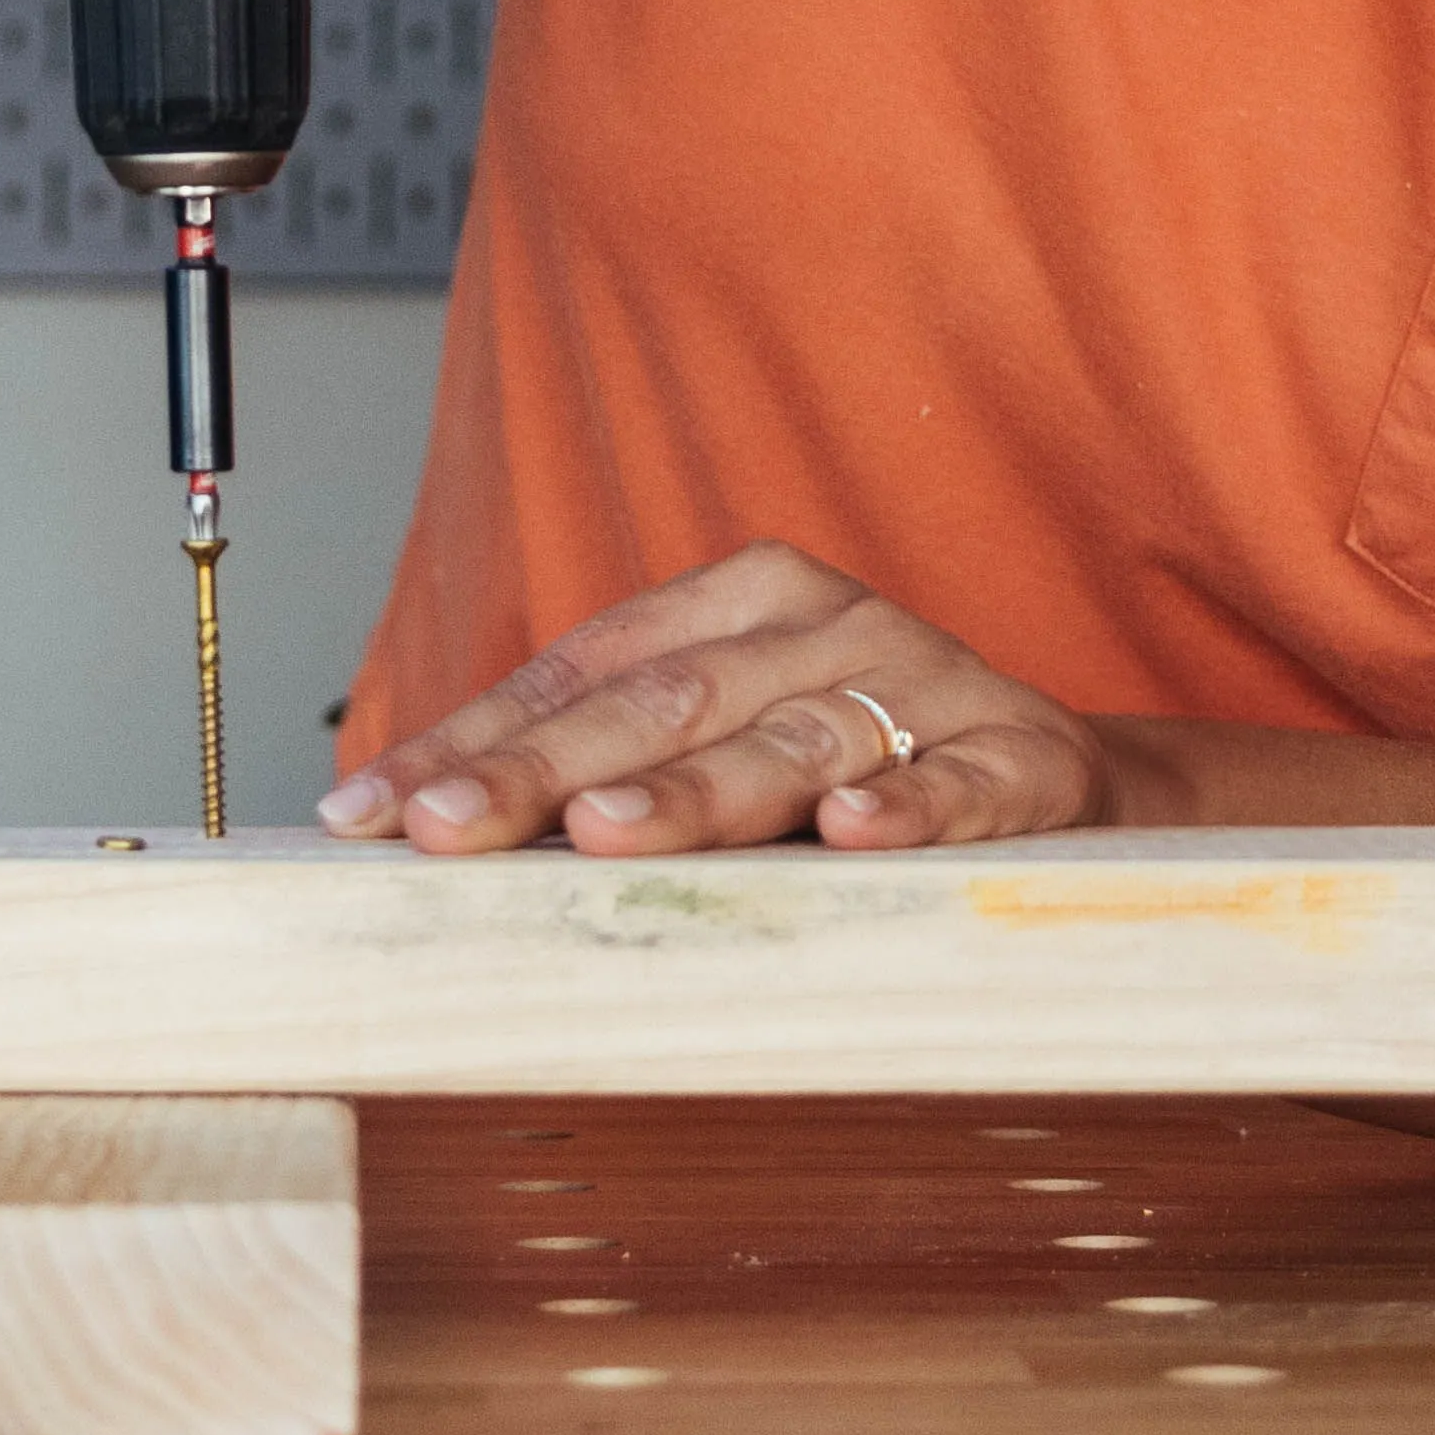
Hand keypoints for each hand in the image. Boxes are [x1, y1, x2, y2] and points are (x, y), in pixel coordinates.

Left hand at [313, 542, 1123, 857]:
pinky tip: (853, 833)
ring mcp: (929, 687)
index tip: (367, 815)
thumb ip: (612, 768)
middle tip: (445, 826)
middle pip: (663, 703)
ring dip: (694, 794)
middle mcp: (829, 626)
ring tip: (604, 834)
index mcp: (744, 599)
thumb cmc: (865, 762)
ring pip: (793, 743)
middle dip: (538, 774)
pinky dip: (908, 810)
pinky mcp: (1024, 759)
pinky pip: (960, 787)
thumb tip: (431, 829)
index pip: (579, 672)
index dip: (468, 742)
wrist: (1067, 781)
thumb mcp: (733, 740)